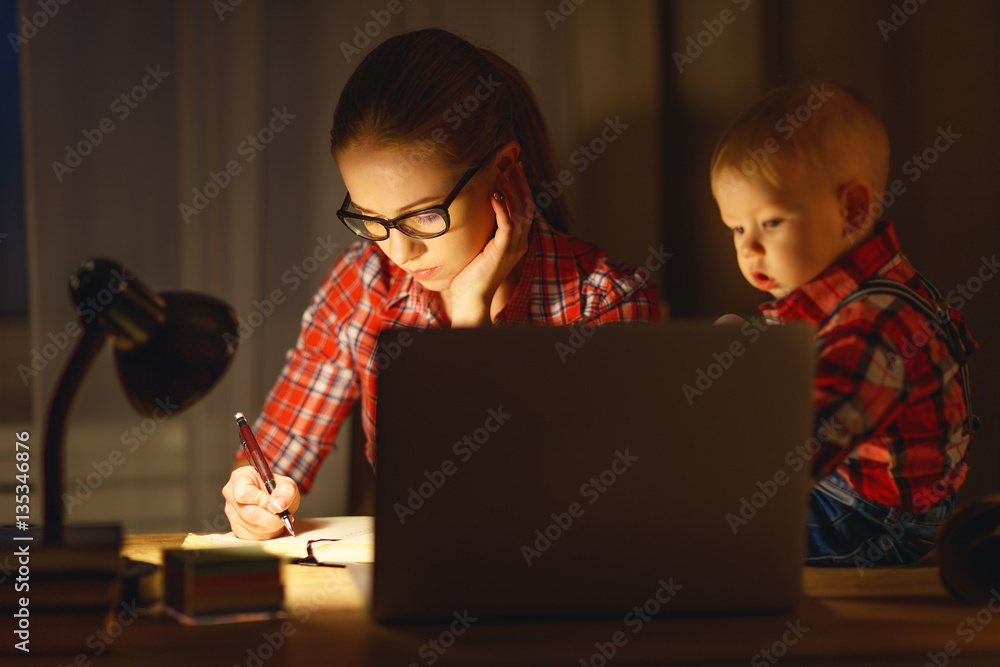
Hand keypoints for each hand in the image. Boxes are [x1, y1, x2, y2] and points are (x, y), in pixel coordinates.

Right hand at [222, 465, 300, 539]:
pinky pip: (251, 537)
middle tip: (282, 516)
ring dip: (270, 527)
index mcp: (240, 477)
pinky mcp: (235, 528)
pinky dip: (266, 534)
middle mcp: (230, 494)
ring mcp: (231, 512)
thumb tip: (277, 506)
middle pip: (248, 513)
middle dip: (270, 518)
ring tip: (278, 518)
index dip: (261, 500)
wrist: (274, 497)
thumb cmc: (277, 488)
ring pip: (251, 527)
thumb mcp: (287, 484)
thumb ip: (285, 492)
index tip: (273, 502)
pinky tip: (271, 525)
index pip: (243, 493)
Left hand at [447, 161, 534, 325]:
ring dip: (511, 190)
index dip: (520, 187)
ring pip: (520, 211)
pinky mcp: (503, 251)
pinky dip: (502, 207)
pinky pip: (508, 224)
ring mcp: (514, 247)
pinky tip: (494, 194)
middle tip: (511, 162)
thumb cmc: (471, 274)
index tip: (512, 168)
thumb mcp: (480, 246)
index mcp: (517, 240)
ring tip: (502, 172)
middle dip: (519, 182)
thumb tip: (476, 209)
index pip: (524, 207)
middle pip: (527, 205)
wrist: (472, 298)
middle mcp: (520, 242)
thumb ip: (485, 229)